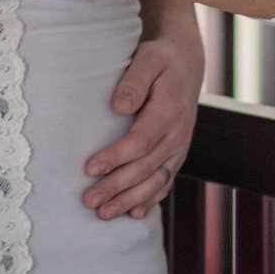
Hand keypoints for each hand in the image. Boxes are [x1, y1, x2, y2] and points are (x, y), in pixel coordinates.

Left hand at [84, 32, 201, 219]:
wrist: (186, 65)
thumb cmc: (161, 60)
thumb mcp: (148, 59)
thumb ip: (134, 82)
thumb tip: (117, 107)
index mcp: (169, 112)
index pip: (140, 142)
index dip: (114, 158)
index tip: (89, 168)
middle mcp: (177, 135)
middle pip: (144, 169)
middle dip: (115, 187)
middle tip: (88, 201)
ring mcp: (179, 148)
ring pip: (155, 182)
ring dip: (129, 200)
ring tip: (103, 214)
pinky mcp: (176, 154)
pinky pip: (165, 182)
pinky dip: (150, 200)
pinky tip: (133, 213)